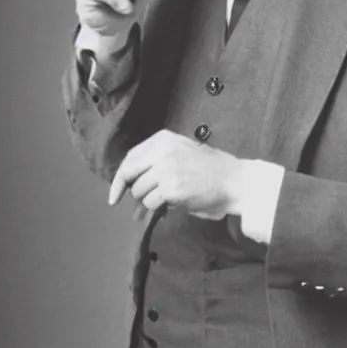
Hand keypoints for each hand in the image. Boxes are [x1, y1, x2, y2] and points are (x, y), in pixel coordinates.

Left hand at [108, 130, 244, 219]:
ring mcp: (166, 170)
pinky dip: (157, 208)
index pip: (131, 158)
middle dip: (127, 190)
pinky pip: (151, 203)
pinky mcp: (171, 189)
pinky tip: (172, 203)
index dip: (119, 177)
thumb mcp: (181, 150)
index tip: (114, 193)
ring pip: (139, 191)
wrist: (232, 179)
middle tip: (128, 201)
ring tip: (166, 197)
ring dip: (149, 199)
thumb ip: (157, 158)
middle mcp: (162, 151)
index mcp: (163, 139)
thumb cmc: (208, 167)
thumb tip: (131, 179)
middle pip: (130, 173)